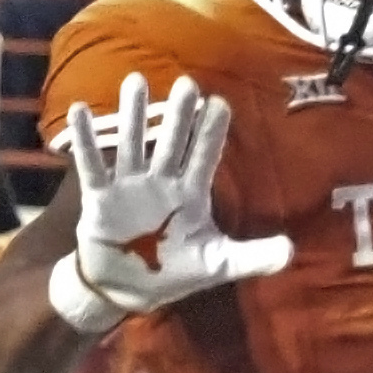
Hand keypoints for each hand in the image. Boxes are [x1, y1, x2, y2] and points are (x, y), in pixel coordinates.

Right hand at [52, 73, 292, 323]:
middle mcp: (161, 183)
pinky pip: (92, 166)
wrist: (126, 291)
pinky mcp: (100, 199)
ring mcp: (129, 187)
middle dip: (179, 116)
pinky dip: (86, 140)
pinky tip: (81, 110)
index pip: (204, 157)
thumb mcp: (217, 265)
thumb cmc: (173, 271)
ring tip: (136, 81)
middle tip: (187, 84)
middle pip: (172, 143)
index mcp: (190, 195)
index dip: (211, 133)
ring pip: (133, 145)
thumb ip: (252, 257)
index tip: (220, 104)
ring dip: (133, 115)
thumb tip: (291, 251)